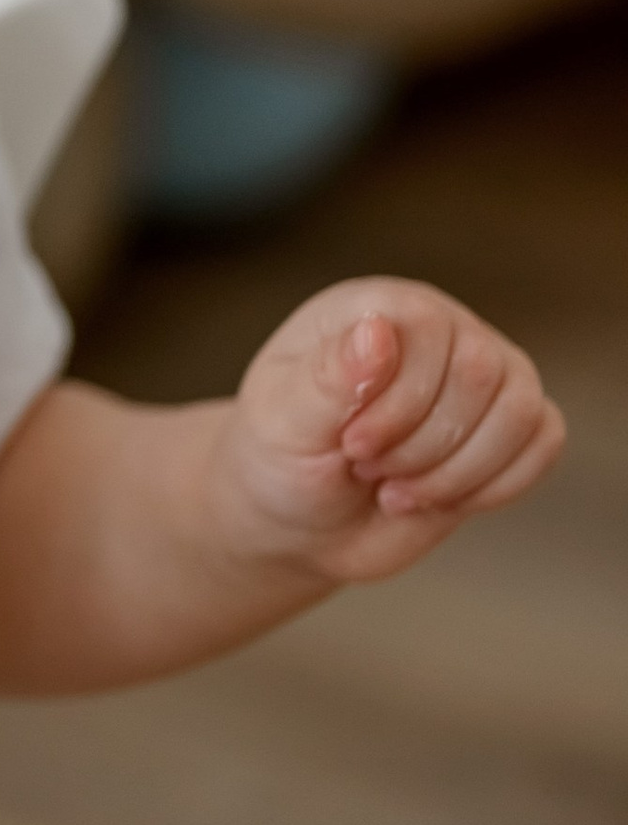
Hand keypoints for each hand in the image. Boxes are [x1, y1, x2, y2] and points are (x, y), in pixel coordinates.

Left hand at [213, 278, 565, 588]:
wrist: (300, 518)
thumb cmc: (281, 457)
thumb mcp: (283, 422)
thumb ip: (328, 378)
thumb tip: (379, 332)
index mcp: (375, 306)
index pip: (428, 326)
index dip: (401, 400)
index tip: (352, 447)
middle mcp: (437, 328)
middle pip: (480, 371)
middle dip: (423, 446)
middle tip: (368, 470)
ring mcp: (478, 374)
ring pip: (520, 409)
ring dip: (458, 472)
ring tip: (398, 489)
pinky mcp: (506, 424)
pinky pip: (544, 440)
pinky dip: (497, 485)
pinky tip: (440, 498)